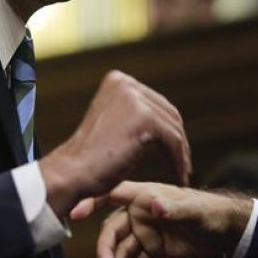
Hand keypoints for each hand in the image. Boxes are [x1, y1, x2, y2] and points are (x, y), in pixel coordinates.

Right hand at [39, 71, 190, 217]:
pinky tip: (179, 177)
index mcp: (117, 80)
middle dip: (177, 140)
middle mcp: (126, 84)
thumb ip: (132, 112)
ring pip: (173, 128)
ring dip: (180, 153)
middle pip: (168, 112)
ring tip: (182, 173)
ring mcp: (134, 99)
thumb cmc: (89, 157)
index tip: (174, 150)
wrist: (73, 172)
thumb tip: (166, 115)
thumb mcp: (112, 123)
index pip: (156, 102)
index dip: (168, 127)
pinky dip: (179, 161)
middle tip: (183, 164)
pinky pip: (173, 141)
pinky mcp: (144, 118)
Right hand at [81, 181, 252, 257]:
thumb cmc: (210, 212)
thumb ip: (174, 208)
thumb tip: (154, 204)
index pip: (113, 194)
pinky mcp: (152, 247)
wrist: (225, 231)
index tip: (75, 214)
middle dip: (107, 249)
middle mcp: (140, 212)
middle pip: (113, 229)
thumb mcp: (195, 211)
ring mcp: (144, 231)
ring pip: (122, 249)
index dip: (92, 201)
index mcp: (146, 195)